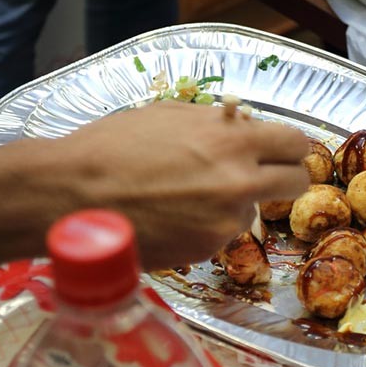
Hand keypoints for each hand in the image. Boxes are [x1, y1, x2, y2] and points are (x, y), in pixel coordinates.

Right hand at [51, 101, 309, 266]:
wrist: (69, 194)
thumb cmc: (113, 145)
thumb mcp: (172, 116)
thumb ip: (218, 123)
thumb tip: (245, 127)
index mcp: (233, 141)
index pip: (295, 144)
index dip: (290, 147)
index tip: (281, 151)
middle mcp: (239, 182)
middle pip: (295, 182)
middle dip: (284, 177)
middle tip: (263, 176)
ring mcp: (224, 221)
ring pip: (253, 211)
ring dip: (236, 203)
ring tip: (190, 196)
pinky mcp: (205, 250)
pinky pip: (222, 234)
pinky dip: (207, 226)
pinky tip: (173, 216)